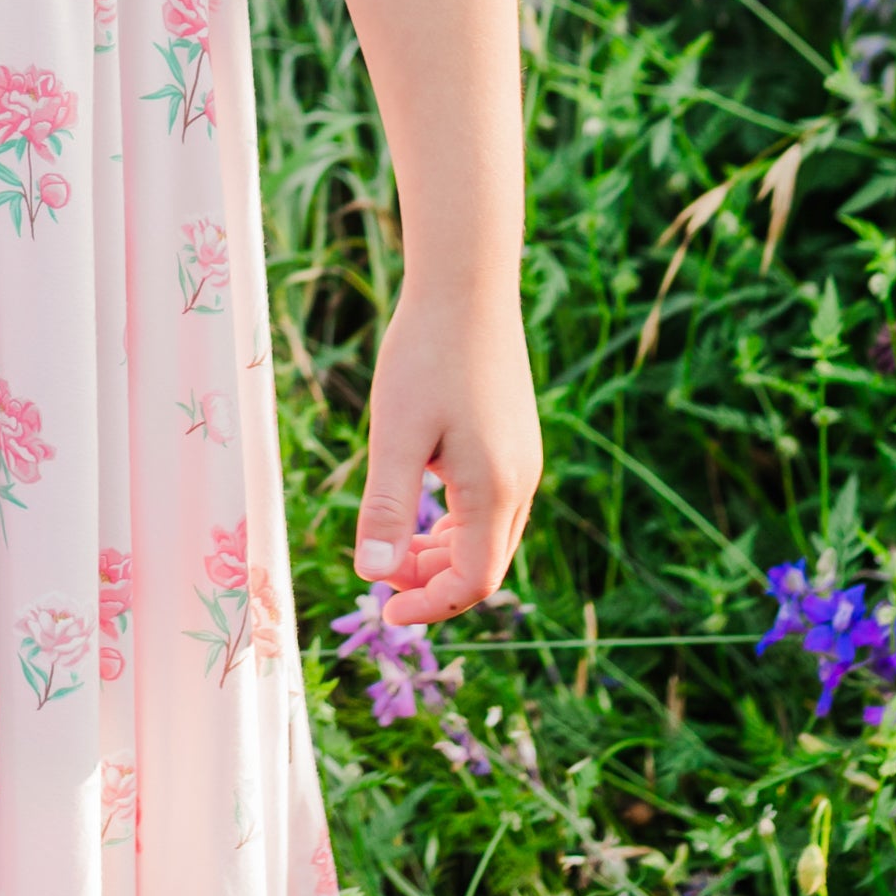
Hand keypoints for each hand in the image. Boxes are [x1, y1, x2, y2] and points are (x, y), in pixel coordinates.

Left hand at [351, 283, 538, 627]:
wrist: (467, 286)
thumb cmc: (427, 355)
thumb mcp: (396, 434)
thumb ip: (388, 508)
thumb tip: (373, 575)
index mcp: (496, 490)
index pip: (473, 581)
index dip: (429, 604)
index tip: (384, 609)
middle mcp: (521, 481)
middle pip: (485, 564)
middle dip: (433, 582)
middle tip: (380, 577)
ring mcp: (523, 459)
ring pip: (489, 534)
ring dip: (444, 553)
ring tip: (396, 547)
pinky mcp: (515, 437)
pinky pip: (492, 503)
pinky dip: (458, 522)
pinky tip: (423, 506)